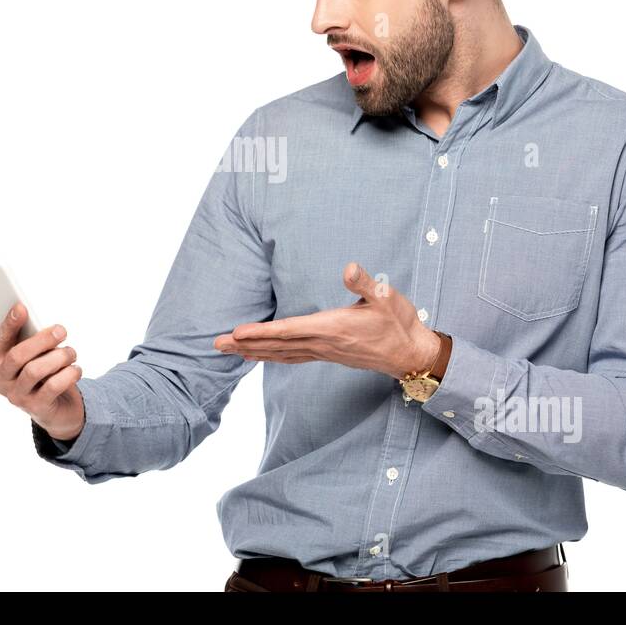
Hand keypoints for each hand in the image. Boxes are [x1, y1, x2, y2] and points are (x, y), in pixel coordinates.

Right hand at [0, 300, 84, 442]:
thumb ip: (10, 328)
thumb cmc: (38, 369)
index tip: (21, 307)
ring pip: (35, 371)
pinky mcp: (36, 408)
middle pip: (17, 356)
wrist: (55, 407)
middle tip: (61, 330)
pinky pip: (53, 387)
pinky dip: (68, 374)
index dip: (10, 323)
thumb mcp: (25, 348)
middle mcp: (0, 379)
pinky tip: (75, 369)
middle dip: (41, 340)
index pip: (0, 339)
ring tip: (70, 353)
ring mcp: (16, 396)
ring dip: (58, 357)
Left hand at [212, 262, 440, 380]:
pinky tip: (259, 356)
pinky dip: (272, 356)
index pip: (288, 330)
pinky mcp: (327, 354)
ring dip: (253, 351)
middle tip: (215, 344)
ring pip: (281, 353)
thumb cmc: (398, 323)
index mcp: (332, 328)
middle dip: (245, 344)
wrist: (410, 354)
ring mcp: (324, 351)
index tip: (236, 333)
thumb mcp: (385, 297)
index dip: (261, 332)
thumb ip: (365, 283)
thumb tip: (348, 267)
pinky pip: (292, 357)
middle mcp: (323, 343)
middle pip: (276, 345)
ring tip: (228, 350)